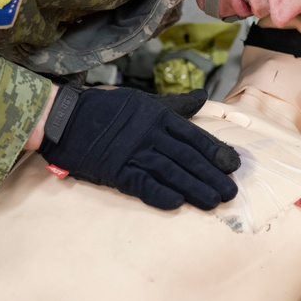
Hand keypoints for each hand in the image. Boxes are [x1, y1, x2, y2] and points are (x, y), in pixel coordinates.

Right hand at [37, 85, 238, 209]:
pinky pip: (141, 184)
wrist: (67, 118)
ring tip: (213, 202)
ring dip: (193, 188)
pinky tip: (177, 203)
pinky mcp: (115, 170)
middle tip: (230, 192)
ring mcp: (133, 152)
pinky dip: (159, 193)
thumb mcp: (144, 101)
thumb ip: (176, 104)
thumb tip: (203, 97)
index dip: (215, 152)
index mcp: (159, 117)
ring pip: (170, 171)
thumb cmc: (108, 108)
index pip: (194, 136)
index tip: (233, 165)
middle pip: (187, 157)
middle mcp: (150, 134)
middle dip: (211, 175)